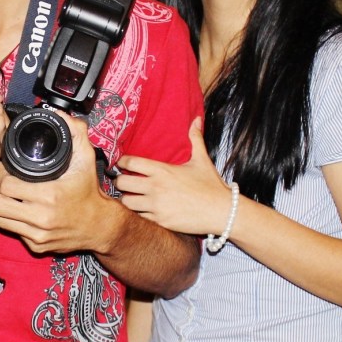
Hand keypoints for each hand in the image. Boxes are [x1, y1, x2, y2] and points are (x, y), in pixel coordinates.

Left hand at [0, 110, 117, 254]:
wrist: (101, 227)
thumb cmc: (90, 192)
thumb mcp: (86, 158)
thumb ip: (75, 132)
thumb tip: (60, 114)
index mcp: (49, 196)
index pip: (6, 185)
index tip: (2, 166)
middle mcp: (41, 218)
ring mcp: (37, 235)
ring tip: (2, 193)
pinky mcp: (36, 246)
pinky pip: (11, 231)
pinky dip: (9, 218)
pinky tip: (15, 208)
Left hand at [114, 119, 231, 235]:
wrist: (222, 212)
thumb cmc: (212, 186)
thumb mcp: (202, 160)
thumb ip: (195, 139)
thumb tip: (196, 120)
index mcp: (162, 170)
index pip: (130, 163)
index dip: (121, 162)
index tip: (121, 163)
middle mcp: (156, 187)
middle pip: (121, 183)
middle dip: (119, 182)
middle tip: (122, 182)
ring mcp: (156, 206)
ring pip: (126, 203)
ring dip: (126, 199)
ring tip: (131, 197)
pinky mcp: (159, 221)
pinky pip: (139, 217)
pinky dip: (138, 214)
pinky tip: (143, 210)